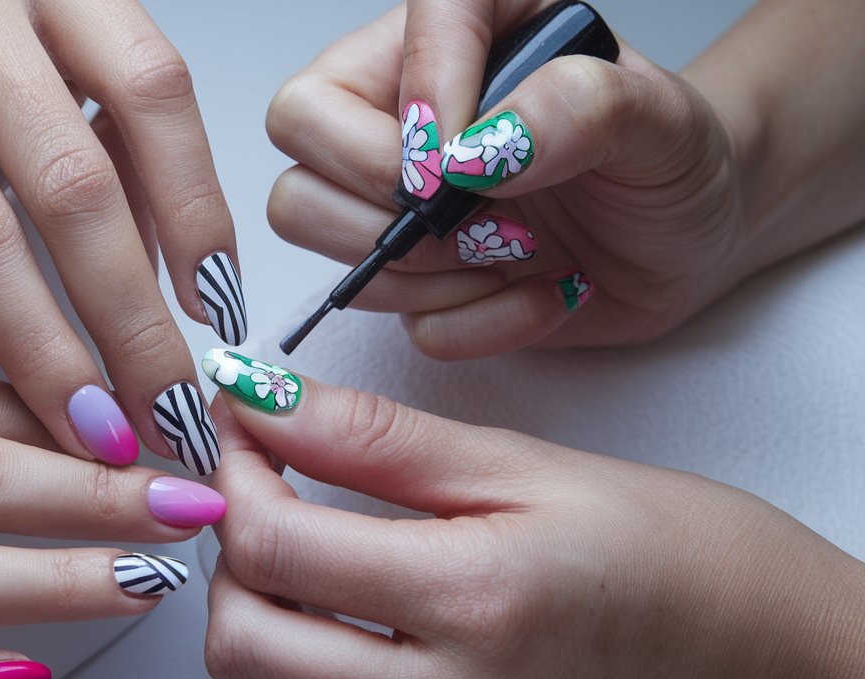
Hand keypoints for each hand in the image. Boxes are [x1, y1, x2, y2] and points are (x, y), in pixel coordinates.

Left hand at [199, 350, 864, 678]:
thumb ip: (381, 439)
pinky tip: (371, 618)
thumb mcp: (537, 471)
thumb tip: (265, 396)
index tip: (246, 428)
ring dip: (273, 612)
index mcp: (474, 601)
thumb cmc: (693, 565)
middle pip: (242, 643)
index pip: (271, 544)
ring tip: (328, 550)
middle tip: (270, 492)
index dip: (234, 473)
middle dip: (232, 555)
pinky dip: (320, 669)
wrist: (787, 670)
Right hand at [267, 3, 746, 358]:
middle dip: (388, 210)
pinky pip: (400, 321)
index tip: (466, 168)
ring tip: (522, 252)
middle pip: (296, 153)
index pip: (336, 75)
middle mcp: (399, 115)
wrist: (694, 240)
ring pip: (320, 237)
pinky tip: (539, 291)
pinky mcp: (414, 282)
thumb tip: (474, 150)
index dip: (394, 131)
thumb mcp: (659, 117)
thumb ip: (576, 107)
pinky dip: (477, 323)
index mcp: (445, 42)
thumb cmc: (671, 161)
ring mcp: (394, 203)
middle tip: (483, 219)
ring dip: (431, 273)